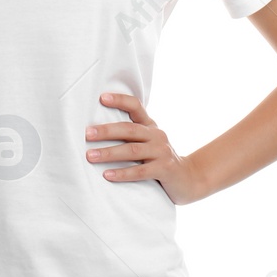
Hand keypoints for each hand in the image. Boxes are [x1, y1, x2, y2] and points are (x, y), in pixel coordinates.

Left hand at [87, 91, 207, 204]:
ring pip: (132, 150)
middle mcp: (157, 135)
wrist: (189, 179)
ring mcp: (162, 152)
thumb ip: (130, 135)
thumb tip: (95, 130)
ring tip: (90, 156)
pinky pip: (140, 171)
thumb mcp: (148, 143)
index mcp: (150, 126)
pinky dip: (123, 173)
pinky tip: (107, 175)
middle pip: (129, 129)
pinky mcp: (165, 169)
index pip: (136, 106)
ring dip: (109, 153)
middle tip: (87, 134)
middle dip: (106, 131)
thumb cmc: (159, 160)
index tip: (101, 97)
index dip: (120, 100)